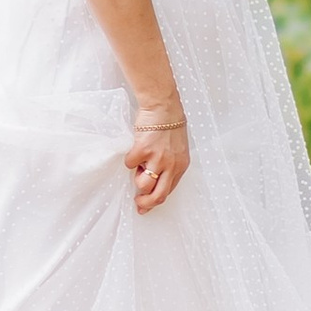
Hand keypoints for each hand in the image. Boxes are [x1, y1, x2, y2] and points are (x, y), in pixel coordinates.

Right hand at [124, 98, 189, 212]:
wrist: (163, 106)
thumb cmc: (169, 125)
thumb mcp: (176, 150)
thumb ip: (168, 166)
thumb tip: (153, 181)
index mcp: (180, 166)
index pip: (168, 191)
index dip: (155, 201)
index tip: (146, 205)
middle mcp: (171, 165)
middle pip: (158, 195)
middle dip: (146, 203)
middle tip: (138, 202)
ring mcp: (157, 158)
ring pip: (143, 184)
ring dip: (137, 177)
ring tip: (140, 164)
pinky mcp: (143, 150)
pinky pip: (130, 164)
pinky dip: (130, 158)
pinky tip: (136, 148)